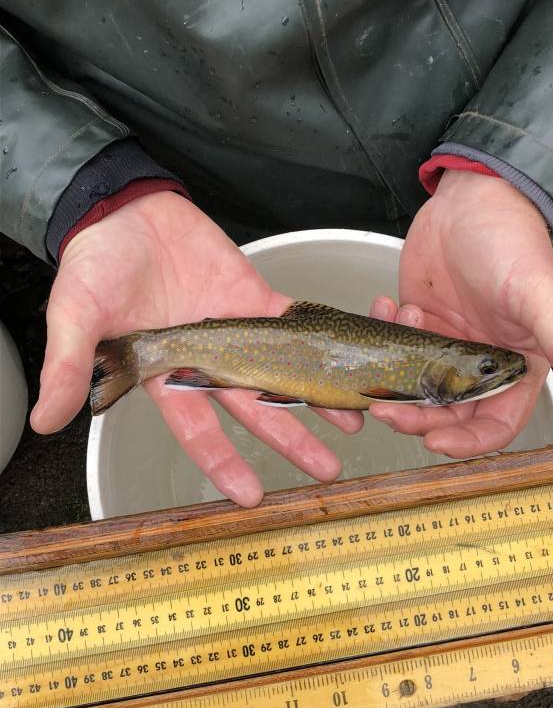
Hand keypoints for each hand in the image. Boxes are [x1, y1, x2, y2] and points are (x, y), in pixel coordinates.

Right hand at [31, 192, 362, 505]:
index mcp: (165, 375)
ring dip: (316, 400)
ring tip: (354, 426)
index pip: (197, 431)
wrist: (126, 212)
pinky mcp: (254, 299)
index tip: (251, 496)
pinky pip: (293, 326)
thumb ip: (70, 366)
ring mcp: (236, 332)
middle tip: (325, 471)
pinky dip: (320, 344)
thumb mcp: (75, 315)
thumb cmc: (96, 263)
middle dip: (289, 440)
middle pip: (254, 410)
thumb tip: (45, 421)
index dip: (223, 463)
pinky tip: (344, 365)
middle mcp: (207, 362)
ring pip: (282, 373)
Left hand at [369, 169, 552, 456]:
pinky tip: (385, 307)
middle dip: (417, 417)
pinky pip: (394, 343)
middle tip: (389, 410)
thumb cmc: (512, 241)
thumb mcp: (539, 296)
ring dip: (394, 382)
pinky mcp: (417, 321)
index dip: (467, 441)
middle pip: (446, 413)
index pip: (494, 423)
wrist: (473, 196)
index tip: (435, 441)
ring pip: (414, 385)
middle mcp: (478, 362)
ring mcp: (444, 344)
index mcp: (515, 366)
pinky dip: (383, 332)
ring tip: (380, 363)